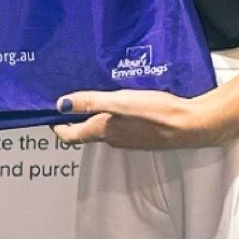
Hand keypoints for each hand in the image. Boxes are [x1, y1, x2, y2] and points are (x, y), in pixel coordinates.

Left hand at [53, 88, 238, 149]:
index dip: (57, 125)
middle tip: (65, 101)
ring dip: (91, 117)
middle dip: (72, 119)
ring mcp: (129, 139)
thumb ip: (90, 102)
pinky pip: (118, 127)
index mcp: (104, 131)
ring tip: (87, 98)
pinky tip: (116, 103)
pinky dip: (109, 117)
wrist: (191, 125)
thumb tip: (61, 104)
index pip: (71, 136)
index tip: (48, 113)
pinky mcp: (142, 135)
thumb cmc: (156, 112)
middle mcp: (114, 139)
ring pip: (102, 130)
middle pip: (85, 133)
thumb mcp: (120, 102)